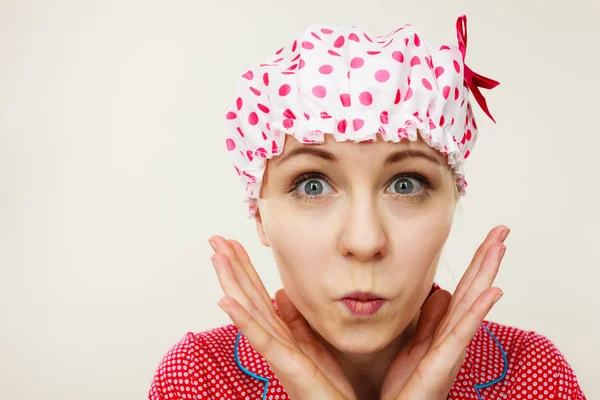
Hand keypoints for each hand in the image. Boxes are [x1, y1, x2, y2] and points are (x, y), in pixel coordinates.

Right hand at [208, 236, 355, 399]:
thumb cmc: (326, 386)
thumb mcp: (311, 344)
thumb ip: (295, 320)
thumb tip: (280, 294)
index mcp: (281, 333)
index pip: (258, 294)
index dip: (245, 268)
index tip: (232, 244)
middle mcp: (274, 339)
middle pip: (248, 296)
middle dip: (232, 267)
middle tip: (215, 239)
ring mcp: (277, 352)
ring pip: (249, 310)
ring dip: (232, 283)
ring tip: (217, 258)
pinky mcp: (285, 365)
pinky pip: (261, 339)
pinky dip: (242, 319)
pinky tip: (226, 301)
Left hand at [380, 225, 509, 399]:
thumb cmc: (405, 386)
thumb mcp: (414, 345)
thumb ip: (428, 320)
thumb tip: (441, 292)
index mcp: (443, 331)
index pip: (462, 291)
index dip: (474, 264)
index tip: (487, 238)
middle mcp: (452, 338)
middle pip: (473, 292)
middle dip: (487, 261)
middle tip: (502, 230)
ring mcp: (450, 350)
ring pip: (471, 306)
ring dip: (486, 275)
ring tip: (499, 247)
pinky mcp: (442, 365)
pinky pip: (461, 334)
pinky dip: (477, 312)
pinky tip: (492, 292)